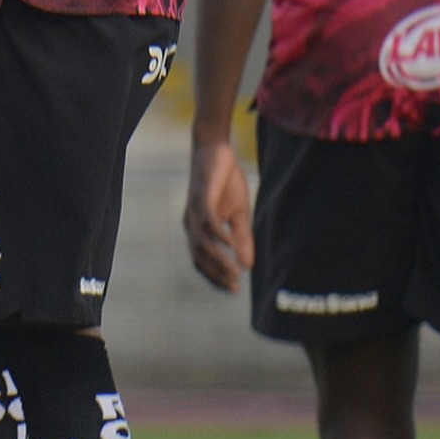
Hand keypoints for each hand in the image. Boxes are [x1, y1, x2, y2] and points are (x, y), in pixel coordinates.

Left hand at [183, 138, 254, 291]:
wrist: (217, 149)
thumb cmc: (225, 181)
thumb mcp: (238, 213)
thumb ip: (241, 238)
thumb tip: (248, 265)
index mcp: (197, 229)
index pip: (203, 261)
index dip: (216, 277)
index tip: (234, 289)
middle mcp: (191, 224)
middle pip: (199, 258)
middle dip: (217, 275)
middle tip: (235, 286)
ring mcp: (194, 211)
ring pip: (202, 244)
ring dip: (219, 260)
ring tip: (236, 272)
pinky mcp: (202, 198)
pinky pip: (209, 223)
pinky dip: (220, 237)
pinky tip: (233, 246)